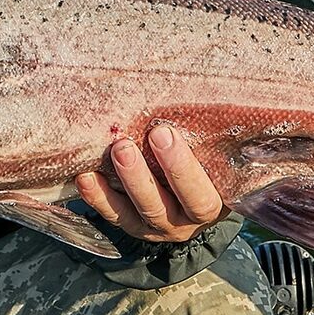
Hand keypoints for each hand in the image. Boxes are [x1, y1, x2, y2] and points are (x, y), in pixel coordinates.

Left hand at [75, 123, 226, 243]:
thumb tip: (229, 87)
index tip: (163, 133)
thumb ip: (218, 138)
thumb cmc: (212, 164)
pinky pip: (112, 215)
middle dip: (141, 176)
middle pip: (161, 206)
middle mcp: (183, 222)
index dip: (181, 168)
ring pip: (135, 212)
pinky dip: (97, 197)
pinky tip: (84, 175)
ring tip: (109, 152)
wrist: (198, 196)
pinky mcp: (131, 225)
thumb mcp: (221, 159)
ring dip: (120, 182)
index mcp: (212, 206)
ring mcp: (155, 227)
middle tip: (124, 145)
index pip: (199, 195)